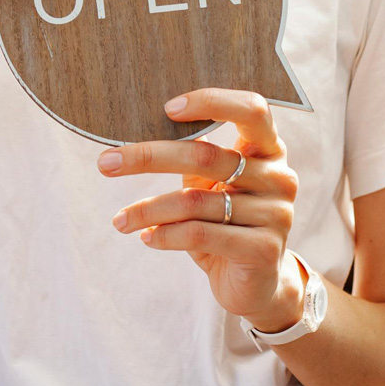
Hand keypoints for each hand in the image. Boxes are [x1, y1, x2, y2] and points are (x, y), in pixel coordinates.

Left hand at [100, 88, 304, 328]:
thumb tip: (142, 134)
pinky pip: (200, 234)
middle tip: (106, 163)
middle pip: (206, 155)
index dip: (212, 102)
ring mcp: (275, 214)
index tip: (167, 109)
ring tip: (120, 220)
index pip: (252, 109)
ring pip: (194, 201)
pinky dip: (165, 234)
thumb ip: (195, 157)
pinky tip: (145, 237)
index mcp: (269, 149)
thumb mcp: (213, 184)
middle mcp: (278, 176)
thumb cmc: (226, 221)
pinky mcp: (263, 249)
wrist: (257, 283)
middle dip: (148, 157)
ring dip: (147, 209)